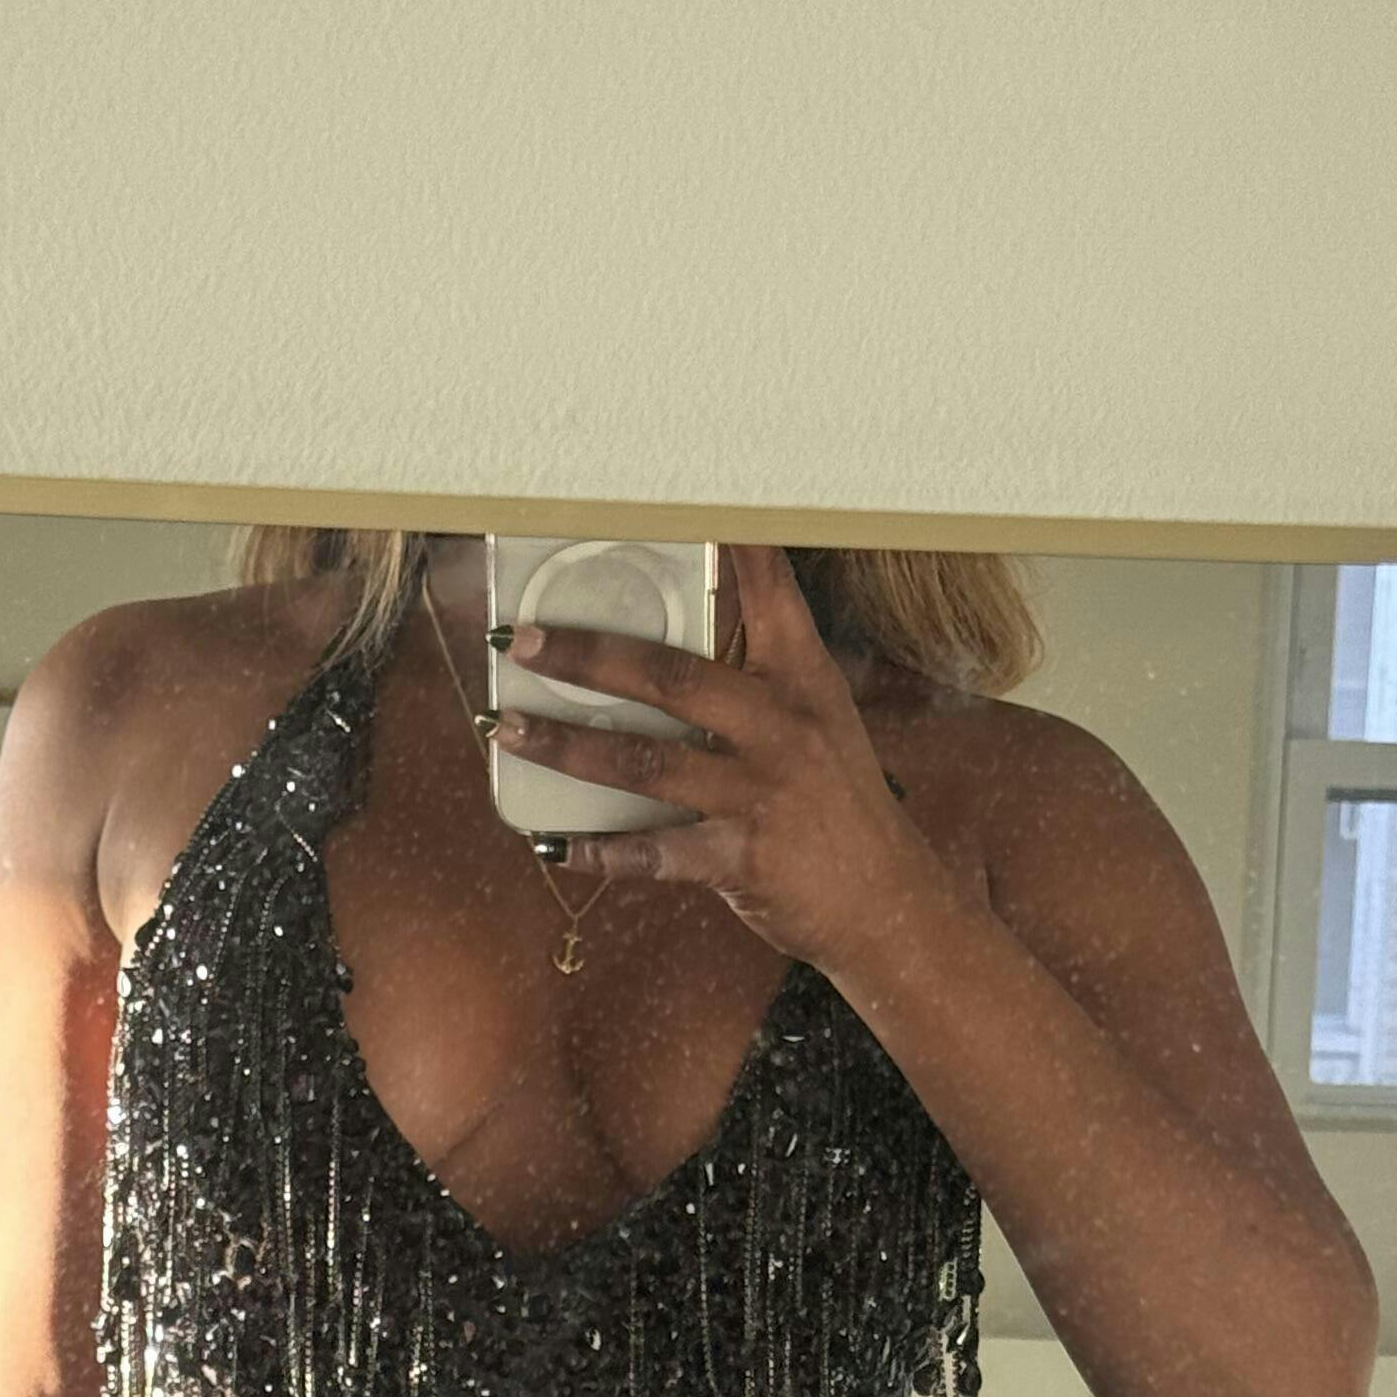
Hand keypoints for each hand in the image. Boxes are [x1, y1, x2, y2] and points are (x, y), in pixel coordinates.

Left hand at [491, 542, 947, 976]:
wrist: (887, 900)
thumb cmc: (838, 805)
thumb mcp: (818, 723)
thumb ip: (756, 683)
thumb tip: (667, 655)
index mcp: (803, 680)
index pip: (767, 591)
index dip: (728, 541)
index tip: (678, 495)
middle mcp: (780, 728)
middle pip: (670, 678)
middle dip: (588, 656)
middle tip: (525, 640)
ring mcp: (760, 794)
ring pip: (646, 764)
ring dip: (567, 747)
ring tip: (509, 729)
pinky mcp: (741, 859)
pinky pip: (656, 854)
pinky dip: (601, 851)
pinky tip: (555, 844)